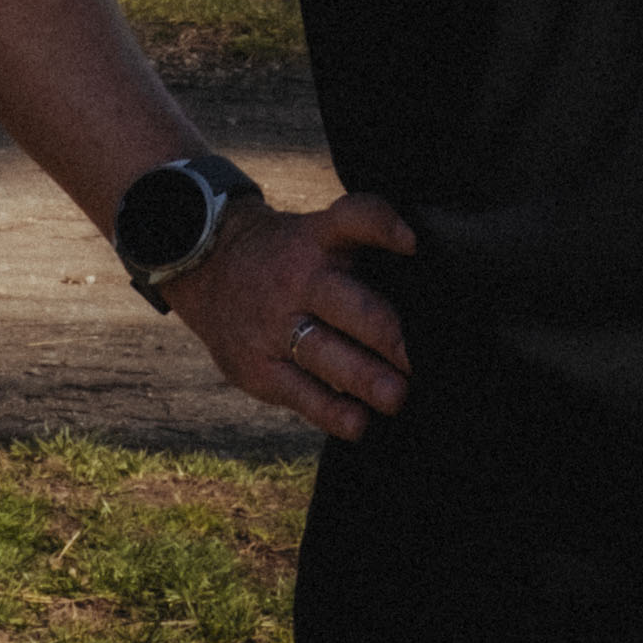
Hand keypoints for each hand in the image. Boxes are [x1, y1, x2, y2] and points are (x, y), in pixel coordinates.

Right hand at [160, 195, 416, 440]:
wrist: (208, 267)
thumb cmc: (292, 259)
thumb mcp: (318, 236)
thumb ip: (363, 254)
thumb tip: (435, 297)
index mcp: (318, 239)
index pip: (352, 220)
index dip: (381, 226)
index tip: (412, 242)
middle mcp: (298, 279)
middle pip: (348, 304)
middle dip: (388, 334)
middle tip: (422, 357)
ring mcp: (275, 326)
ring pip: (324, 353)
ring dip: (364, 377)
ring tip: (397, 396)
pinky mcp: (258, 367)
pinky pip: (299, 394)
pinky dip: (331, 411)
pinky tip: (358, 422)